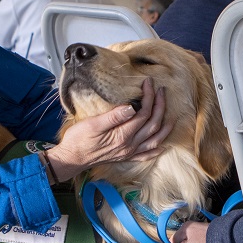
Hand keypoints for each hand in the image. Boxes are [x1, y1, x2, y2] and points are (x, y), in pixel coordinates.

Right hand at [46, 78, 171, 180]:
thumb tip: (132, 107)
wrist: (71, 159)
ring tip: (171, 115)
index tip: (148, 83)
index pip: (143, 113)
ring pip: (155, 140)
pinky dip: (156, 150)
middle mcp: (129, 145)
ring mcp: (128, 152)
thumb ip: (114, 116)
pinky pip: (146, 155)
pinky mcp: (125, 157)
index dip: (149, 97)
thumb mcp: (93, 124)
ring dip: (165, 127)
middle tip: (161, 91)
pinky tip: (162, 145)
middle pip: (152, 124)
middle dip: (160, 106)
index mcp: (123, 135)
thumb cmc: (79, 140)